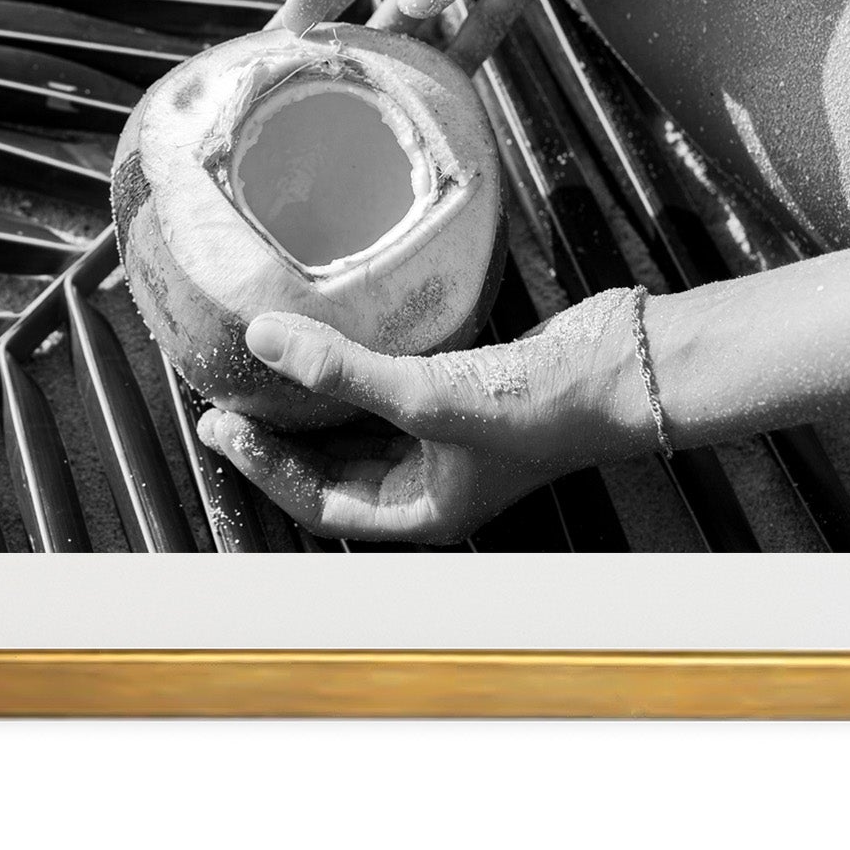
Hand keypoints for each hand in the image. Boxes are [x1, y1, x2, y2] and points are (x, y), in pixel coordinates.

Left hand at [194, 305, 639, 543]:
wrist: (625, 366)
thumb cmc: (542, 407)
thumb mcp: (428, 396)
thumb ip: (342, 369)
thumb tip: (263, 339)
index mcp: (421, 510)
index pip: (318, 503)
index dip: (265, 469)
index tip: (223, 426)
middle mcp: (427, 481)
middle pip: (329, 469)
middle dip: (276, 439)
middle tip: (225, 400)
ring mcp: (444, 436)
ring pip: (355, 430)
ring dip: (309, 405)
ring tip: (261, 371)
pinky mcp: (458, 390)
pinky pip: (386, 390)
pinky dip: (351, 373)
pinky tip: (326, 343)